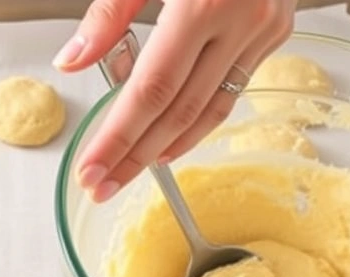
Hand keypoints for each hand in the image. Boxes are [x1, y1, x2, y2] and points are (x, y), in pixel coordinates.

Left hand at [53, 0, 296, 200]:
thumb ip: (108, 14)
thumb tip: (72, 60)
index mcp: (201, 3)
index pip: (149, 92)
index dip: (117, 137)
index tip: (91, 168)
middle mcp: (240, 22)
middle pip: (178, 112)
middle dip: (136, 156)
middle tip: (102, 185)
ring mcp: (265, 30)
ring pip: (212, 109)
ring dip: (169, 147)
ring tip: (132, 170)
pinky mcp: (277, 32)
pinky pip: (233, 89)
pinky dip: (200, 119)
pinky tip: (172, 137)